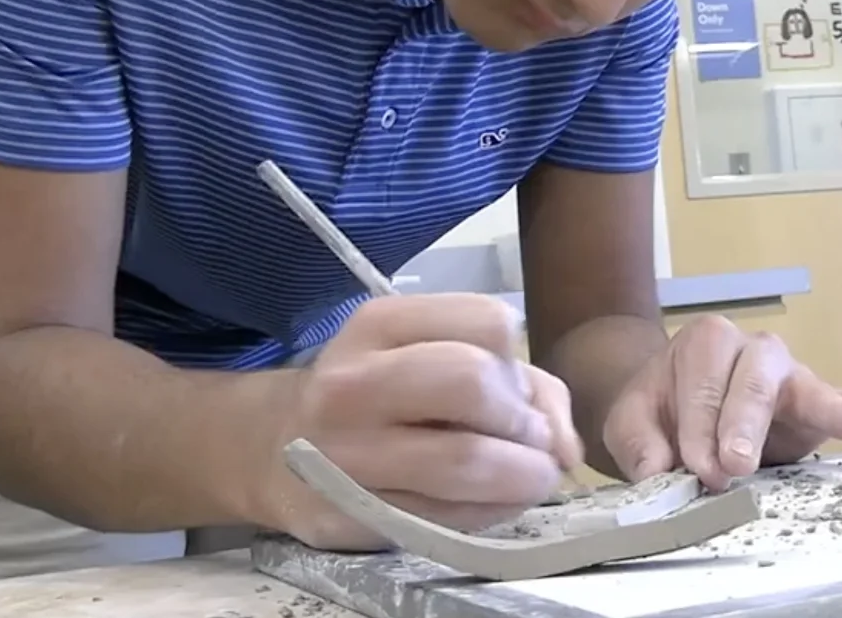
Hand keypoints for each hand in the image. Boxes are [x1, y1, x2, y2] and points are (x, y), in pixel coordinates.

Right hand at [266, 293, 583, 550]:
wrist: (276, 450)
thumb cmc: (380, 396)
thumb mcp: (434, 354)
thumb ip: (522, 384)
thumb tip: (566, 447)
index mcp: (377, 324)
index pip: (488, 323)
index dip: (518, 362)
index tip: (512, 388)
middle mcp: (351, 382)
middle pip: (473, 382)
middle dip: (523, 419)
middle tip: (529, 440)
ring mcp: (344, 453)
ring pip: (467, 461)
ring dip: (523, 475)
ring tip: (527, 476)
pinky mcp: (350, 515)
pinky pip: (449, 518)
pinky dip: (493, 512)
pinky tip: (491, 502)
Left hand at [600, 315, 841, 490]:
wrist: (670, 404)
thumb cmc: (658, 410)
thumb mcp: (632, 421)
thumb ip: (639, 442)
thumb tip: (659, 472)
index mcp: (706, 343)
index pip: (704, 385)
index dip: (697, 429)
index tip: (693, 468)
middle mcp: (753, 350)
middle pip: (755, 379)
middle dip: (744, 423)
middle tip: (734, 466)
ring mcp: (790, 375)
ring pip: (809, 389)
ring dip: (836, 412)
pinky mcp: (813, 404)